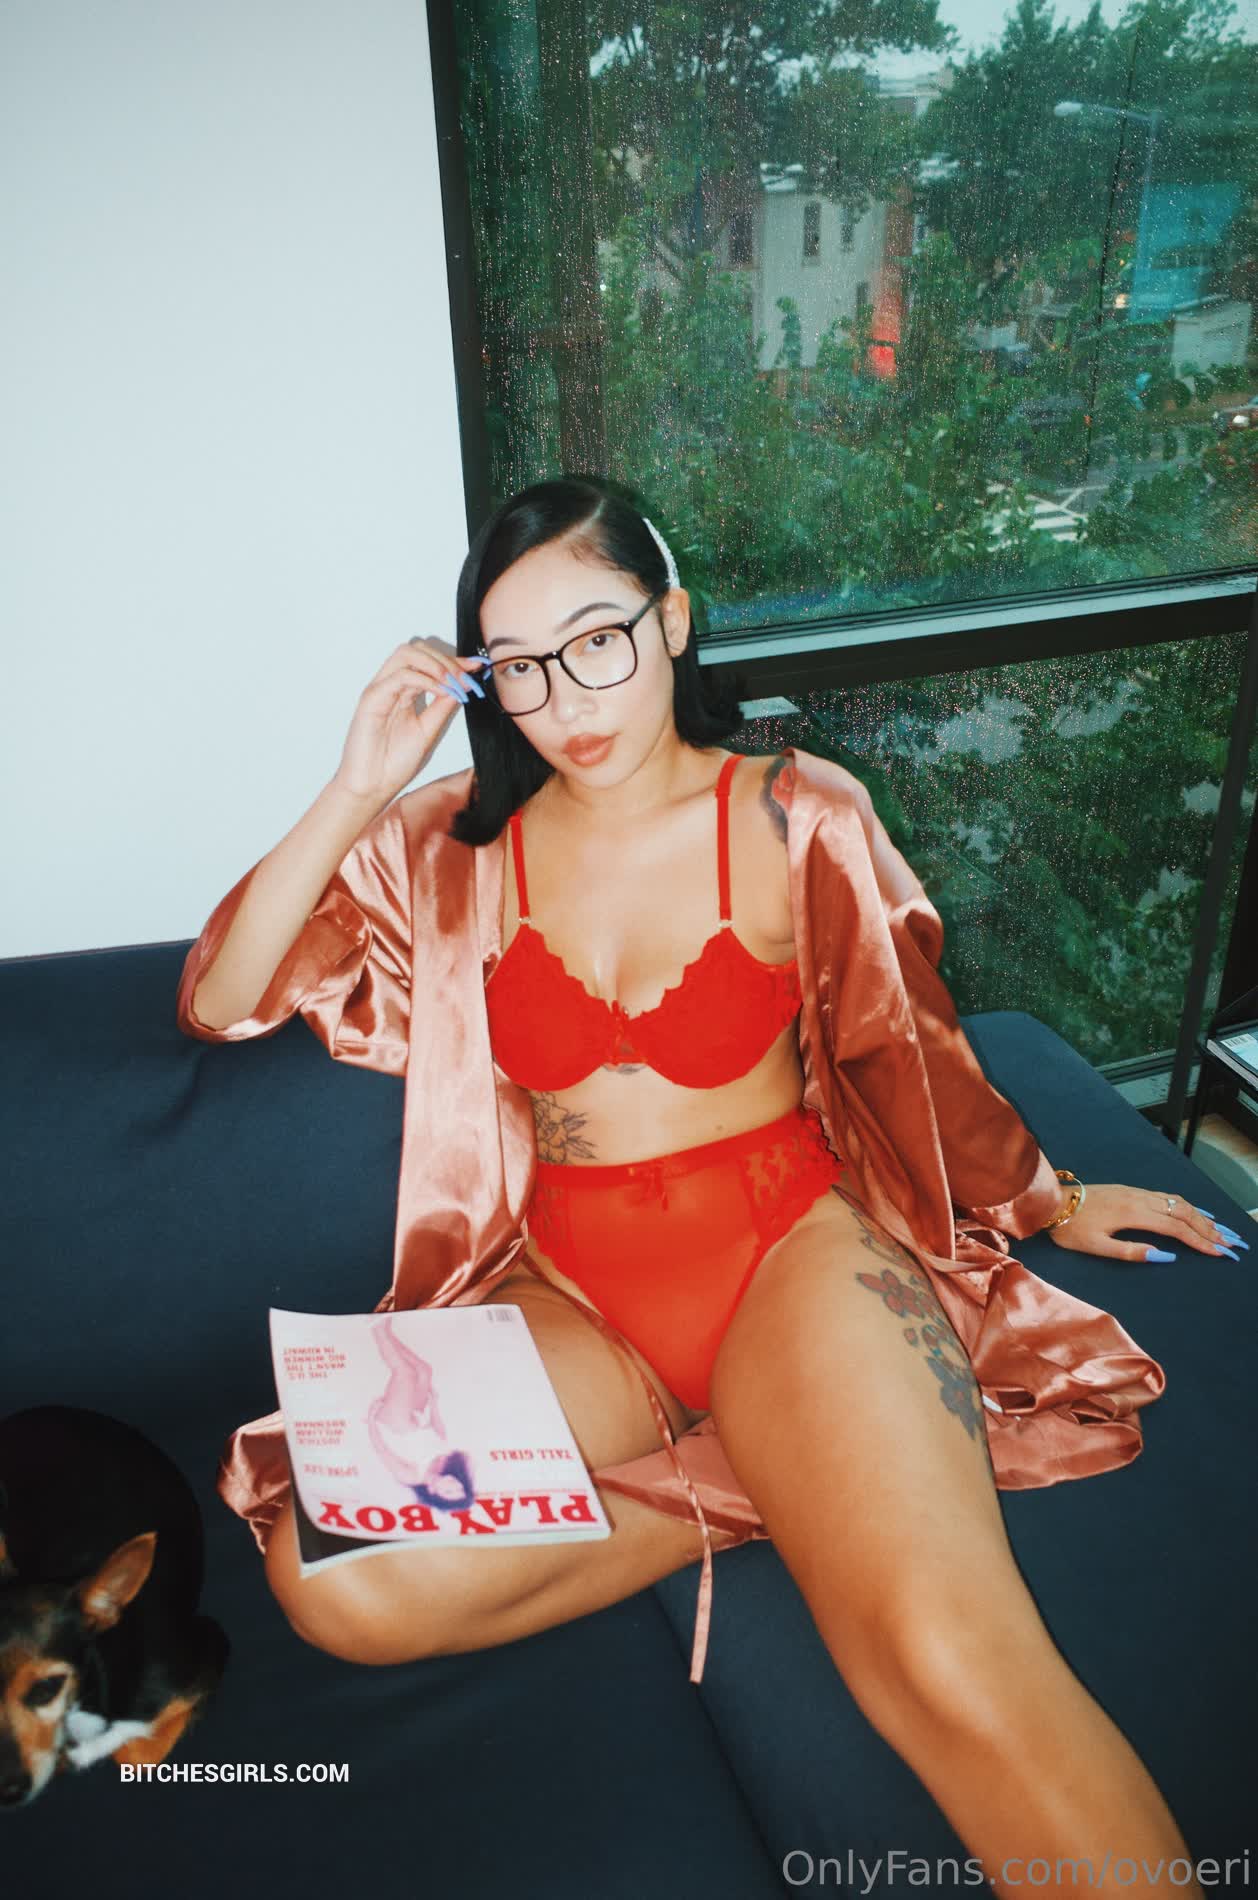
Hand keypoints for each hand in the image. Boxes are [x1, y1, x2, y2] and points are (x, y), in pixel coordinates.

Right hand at [332, 637, 489, 805]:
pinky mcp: (371, 699)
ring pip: (406, 654)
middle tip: (467, 678)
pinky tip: (442, 691)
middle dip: (447, 660)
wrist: (373, 787)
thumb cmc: (394, 763)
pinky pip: (400, 676)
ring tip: (455, 682)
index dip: (455, 661)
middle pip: (417, 650)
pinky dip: (425, 679)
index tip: (479, 666)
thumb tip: (464, 684)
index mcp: (403, 691)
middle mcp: (390, 685)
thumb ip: (443, 706)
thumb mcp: (429, 730)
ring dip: (436, 664)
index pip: (429, 662)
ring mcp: (380, 689)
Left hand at [1044, 1183, 1249, 1262]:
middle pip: (1184, 1213)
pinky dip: (1187, 1205)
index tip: (1221, 1253)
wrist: (1051, 1202)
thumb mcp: (1097, 1247)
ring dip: (1202, 1216)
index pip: (1177, 1229)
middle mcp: (1140, 1199)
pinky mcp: (1132, 1190)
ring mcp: (1136, 1192)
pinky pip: (1167, 1196)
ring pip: (1177, 1202)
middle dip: (1210, 1229)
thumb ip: (1132, 1252)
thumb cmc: (1070, 1228)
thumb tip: (1167, 1256)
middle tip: (1232, 1244)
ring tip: (1222, 1230)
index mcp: (1134, 1214)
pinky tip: (1196, 1210)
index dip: (1201, 1241)